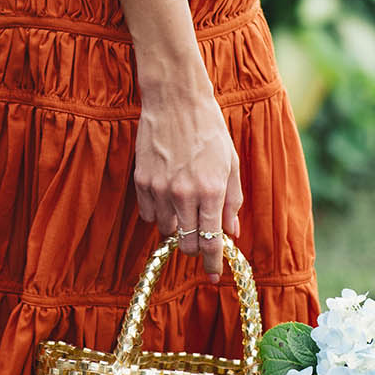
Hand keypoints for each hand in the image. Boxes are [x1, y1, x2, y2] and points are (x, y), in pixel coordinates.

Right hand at [133, 83, 241, 282]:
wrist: (175, 98)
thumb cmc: (208, 127)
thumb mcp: (231, 163)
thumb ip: (232, 200)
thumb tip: (232, 232)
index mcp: (211, 191)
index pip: (212, 242)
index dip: (213, 264)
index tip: (213, 276)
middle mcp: (184, 194)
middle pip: (187, 243)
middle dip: (196, 247)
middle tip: (201, 237)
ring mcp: (160, 188)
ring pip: (166, 231)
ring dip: (177, 229)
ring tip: (184, 209)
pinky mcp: (142, 180)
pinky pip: (148, 214)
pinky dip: (158, 214)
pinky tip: (167, 198)